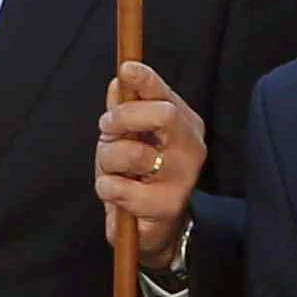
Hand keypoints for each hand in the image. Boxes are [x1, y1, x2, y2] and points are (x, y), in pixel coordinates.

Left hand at [97, 60, 201, 273]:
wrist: (153, 227)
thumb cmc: (139, 175)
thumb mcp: (127, 137)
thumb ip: (124, 109)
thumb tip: (118, 82)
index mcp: (184, 124)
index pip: (166, 94)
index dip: (146, 80)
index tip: (127, 68)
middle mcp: (190, 147)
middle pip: (163, 115)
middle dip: (125, 116)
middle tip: (107, 128)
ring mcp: (183, 177)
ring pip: (133, 153)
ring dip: (108, 160)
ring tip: (114, 171)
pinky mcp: (167, 206)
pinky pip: (119, 187)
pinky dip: (106, 188)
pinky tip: (117, 193)